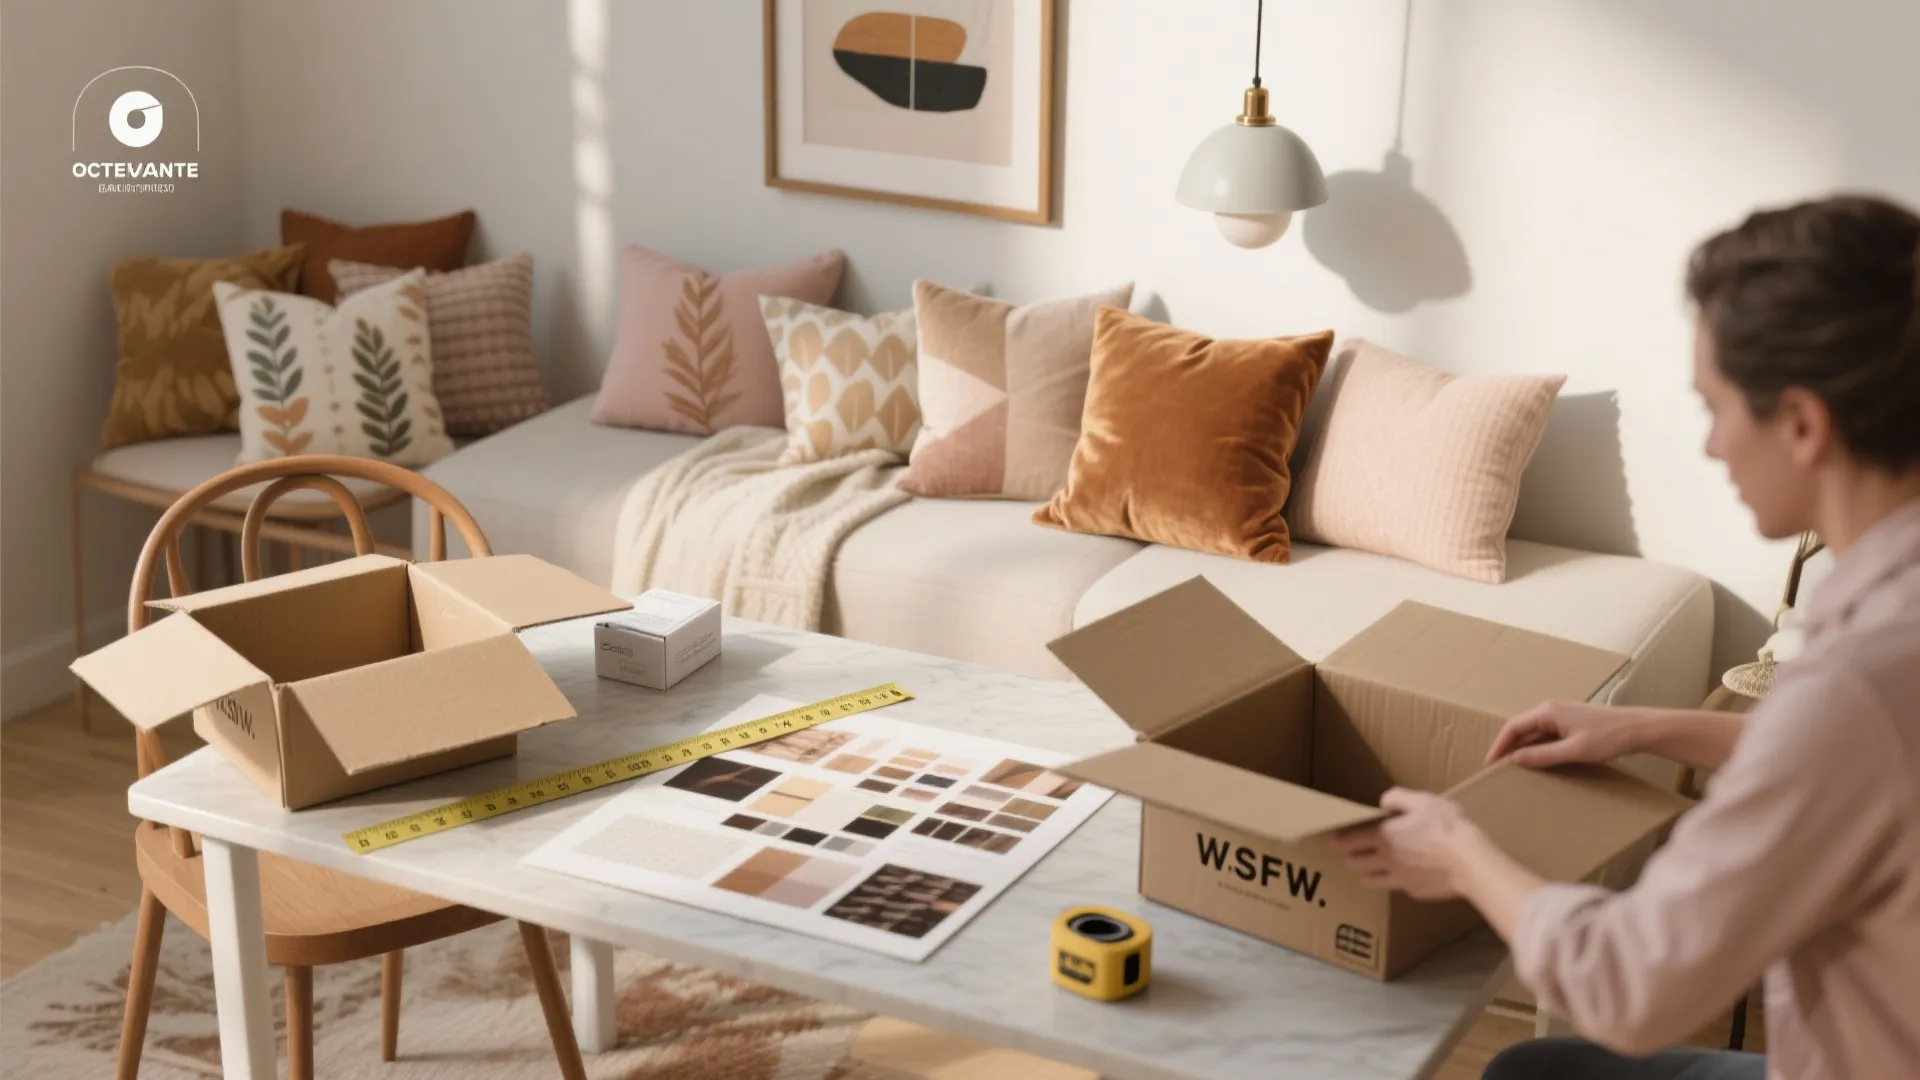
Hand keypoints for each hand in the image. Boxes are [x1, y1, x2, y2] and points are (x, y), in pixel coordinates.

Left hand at [1331, 789, 1487, 900]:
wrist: (1471, 862)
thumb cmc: (1447, 827)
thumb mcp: (1423, 801)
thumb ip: (1398, 798)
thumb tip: (1384, 801)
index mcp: (1382, 836)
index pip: (1346, 841)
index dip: (1337, 840)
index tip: (1336, 838)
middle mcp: (1385, 860)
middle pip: (1352, 864)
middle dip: (1350, 856)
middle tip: (1355, 850)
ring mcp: (1399, 880)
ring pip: (1368, 881)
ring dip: (1366, 873)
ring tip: (1374, 865)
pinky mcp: (1414, 892)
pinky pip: (1396, 888)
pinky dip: (1395, 881)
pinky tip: (1407, 873)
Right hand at [1485, 700, 1639, 767]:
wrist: (1639, 729)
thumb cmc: (1609, 737)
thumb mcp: (1574, 750)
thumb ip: (1543, 755)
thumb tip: (1515, 759)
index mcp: (1548, 712)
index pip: (1513, 727)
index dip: (1499, 745)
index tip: (1490, 763)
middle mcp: (1551, 710)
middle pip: (1521, 729)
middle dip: (1508, 748)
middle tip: (1498, 768)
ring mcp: (1562, 716)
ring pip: (1534, 733)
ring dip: (1524, 749)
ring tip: (1516, 769)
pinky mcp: (1572, 724)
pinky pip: (1547, 736)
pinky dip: (1538, 748)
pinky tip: (1540, 762)